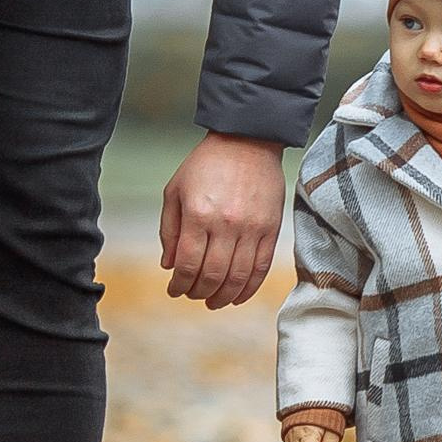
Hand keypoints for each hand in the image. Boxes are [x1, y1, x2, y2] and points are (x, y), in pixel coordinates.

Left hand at [160, 133, 285, 308]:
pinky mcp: (272, 228)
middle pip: (212, 276)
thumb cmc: (206, 164)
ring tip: (213, 301)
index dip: (179, 285)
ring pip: (238, 278)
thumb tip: (169, 266)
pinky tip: (237, 296)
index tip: (174, 290)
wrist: (247, 140)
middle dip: (198, 293)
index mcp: (199, 215)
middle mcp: (227, 224)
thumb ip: (170, 230)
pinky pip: (261, 268)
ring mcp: (252, 228)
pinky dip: (249, 288)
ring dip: (223, 297)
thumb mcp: (175, 190)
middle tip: (192, 295)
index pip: (187, 265)